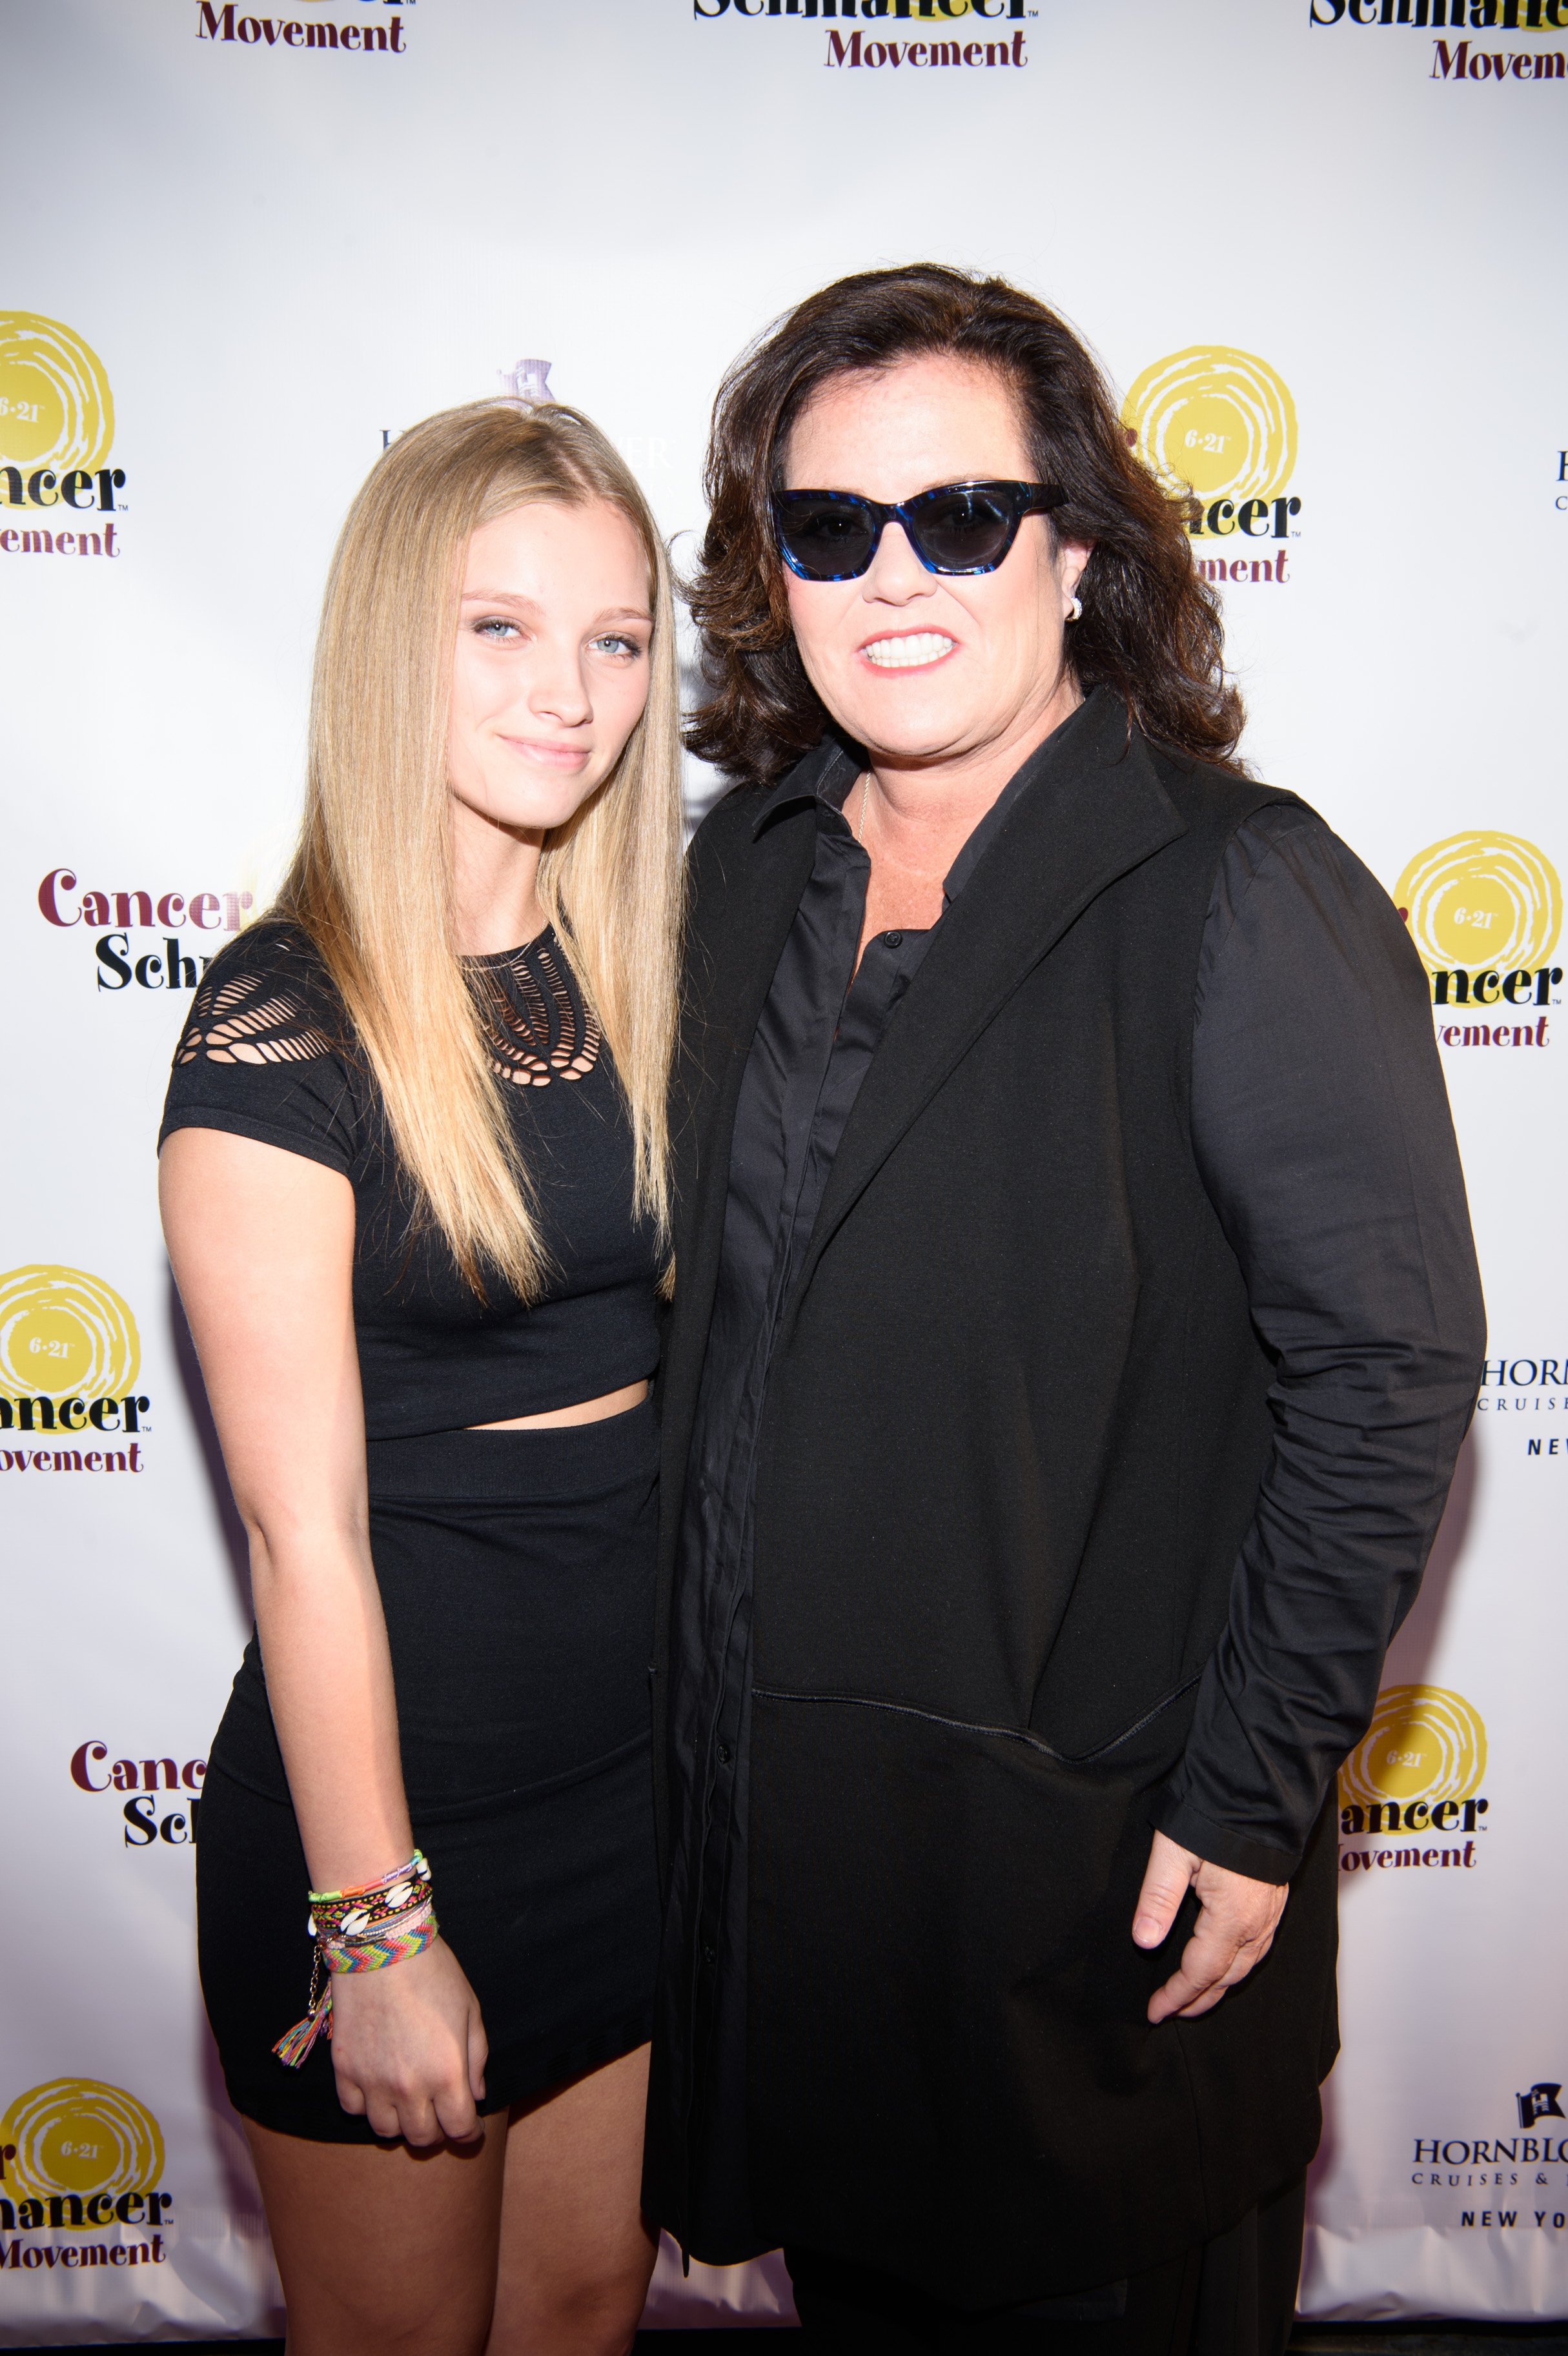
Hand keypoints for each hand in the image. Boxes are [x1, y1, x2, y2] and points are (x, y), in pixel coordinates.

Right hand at [328, 1936, 488, 2143]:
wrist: (383, 1946)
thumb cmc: (434, 1973)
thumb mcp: (470, 2011)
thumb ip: (477, 2059)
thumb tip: (476, 2095)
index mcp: (447, 2075)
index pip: (460, 2129)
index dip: (469, 2133)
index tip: (471, 2128)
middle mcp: (409, 2087)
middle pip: (421, 2138)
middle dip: (436, 2131)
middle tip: (440, 2115)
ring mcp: (372, 2082)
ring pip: (385, 2130)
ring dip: (400, 2122)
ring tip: (408, 2103)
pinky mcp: (345, 2069)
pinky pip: (353, 2108)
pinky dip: (367, 2105)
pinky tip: (378, 2087)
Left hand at [1132, 1830, 1287, 2023]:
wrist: (1259, 1790)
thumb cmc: (1215, 1816)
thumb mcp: (1173, 1852)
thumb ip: (1158, 1898)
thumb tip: (1144, 1941)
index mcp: (1231, 1919)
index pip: (1201, 1972)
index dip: (1177, 1996)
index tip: (1155, 2011)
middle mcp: (1257, 1924)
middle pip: (1227, 1977)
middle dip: (1199, 1999)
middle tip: (1173, 2011)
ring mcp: (1271, 1914)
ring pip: (1247, 1966)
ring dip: (1221, 1985)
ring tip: (1197, 1996)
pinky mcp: (1276, 1901)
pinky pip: (1260, 1948)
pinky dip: (1240, 1965)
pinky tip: (1229, 1963)